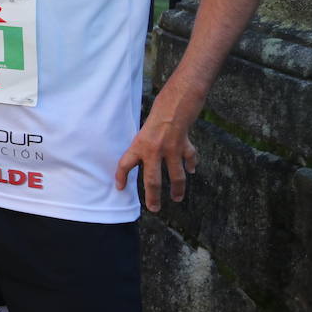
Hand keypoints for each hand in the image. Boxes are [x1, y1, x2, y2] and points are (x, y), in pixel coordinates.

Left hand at [114, 86, 201, 211]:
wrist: (175, 103)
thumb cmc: (156, 114)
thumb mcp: (143, 131)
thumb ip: (143, 147)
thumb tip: (140, 163)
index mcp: (139, 145)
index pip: (125, 164)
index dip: (121, 176)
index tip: (120, 188)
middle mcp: (154, 150)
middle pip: (152, 180)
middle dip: (153, 197)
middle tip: (154, 208)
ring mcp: (171, 150)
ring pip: (175, 177)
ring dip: (177, 189)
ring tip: (177, 198)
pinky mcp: (186, 147)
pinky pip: (189, 160)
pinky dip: (190, 165)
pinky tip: (191, 170)